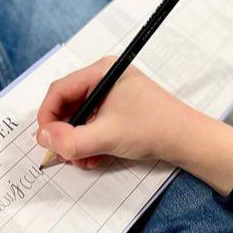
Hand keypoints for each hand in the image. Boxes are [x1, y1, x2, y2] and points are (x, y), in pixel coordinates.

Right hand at [37, 56, 232, 195]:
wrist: (188, 141)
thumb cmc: (154, 129)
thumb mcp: (107, 136)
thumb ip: (71, 140)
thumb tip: (43, 139)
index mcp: (102, 72)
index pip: (59, 90)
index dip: (47, 116)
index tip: (46, 140)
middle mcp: (104, 80)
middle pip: (67, 105)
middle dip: (63, 133)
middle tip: (64, 154)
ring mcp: (112, 96)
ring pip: (78, 119)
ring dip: (76, 142)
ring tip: (83, 159)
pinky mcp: (118, 112)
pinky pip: (92, 125)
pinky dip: (88, 143)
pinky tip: (94, 158)